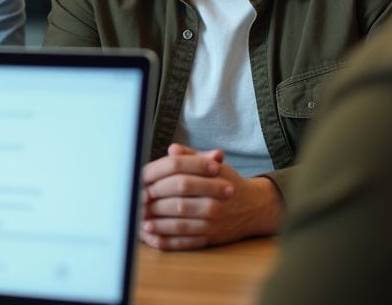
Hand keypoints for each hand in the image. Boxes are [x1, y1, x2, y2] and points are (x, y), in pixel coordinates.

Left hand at [138, 143, 282, 249]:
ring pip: (181, 224)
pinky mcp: (212, 238)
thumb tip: (172, 149)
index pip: (181, 177)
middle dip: (155, 204)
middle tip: (137, 204)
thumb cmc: (227, 182)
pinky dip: (168, 242)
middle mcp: (214, 202)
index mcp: (212, 181)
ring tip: (142, 222)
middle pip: (178, 202)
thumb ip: (191, 157)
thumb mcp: (213, 165)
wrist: (254, 207)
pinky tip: (154, 238)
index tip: (142, 183)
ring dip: (158, 225)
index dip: (159, 181)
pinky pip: (187, 242)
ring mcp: (213, 222)